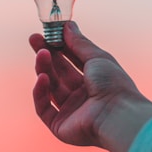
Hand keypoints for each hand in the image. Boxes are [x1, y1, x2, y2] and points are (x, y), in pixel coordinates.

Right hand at [29, 21, 151, 151]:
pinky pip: (43, 108)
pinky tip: (42, 78)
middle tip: (34, 39)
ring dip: (44, 69)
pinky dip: (40, 93)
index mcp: (93, 80)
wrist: (118, 115)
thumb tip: (68, 25)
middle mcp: (81, 96)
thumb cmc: (113, 84)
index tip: (46, 32)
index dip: (58, 46)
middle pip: (58, 72)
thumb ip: (79, 43)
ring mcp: (70, 111)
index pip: (71, 60)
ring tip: (41, 54)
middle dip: (46, 55)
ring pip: (50, 87)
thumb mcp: (97, 57)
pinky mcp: (60, 126)